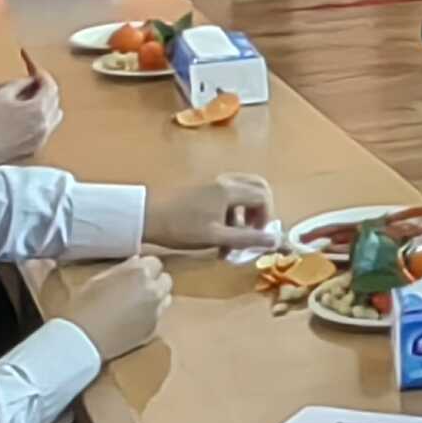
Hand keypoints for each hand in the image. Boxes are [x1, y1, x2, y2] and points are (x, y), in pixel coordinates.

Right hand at [0, 73, 59, 164]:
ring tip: (34, 101)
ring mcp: (42, 137)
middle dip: (47, 90)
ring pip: (54, 116)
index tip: (38, 73)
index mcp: (38, 109)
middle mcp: (45, 124)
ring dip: (48, 105)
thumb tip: (30, 81)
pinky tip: (30, 117)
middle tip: (36, 84)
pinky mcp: (36, 147)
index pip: (50, 87)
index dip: (44, 77)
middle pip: (55, 101)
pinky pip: (47, 129)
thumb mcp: (1, 95)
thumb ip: (19, 84)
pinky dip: (43, 119)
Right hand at [67, 256, 172, 362]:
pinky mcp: (153, 329)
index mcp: (139, 273)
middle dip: (153, 281)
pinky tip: (132, 319)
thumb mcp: (98, 279)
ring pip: (165, 298)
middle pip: (165, 279)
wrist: (82, 340)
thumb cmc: (83, 306)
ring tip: (135, 304)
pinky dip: (150, 315)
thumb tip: (136, 261)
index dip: (144, 268)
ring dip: (155, 297)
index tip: (134, 274)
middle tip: (135, 288)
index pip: (155, 263)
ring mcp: (155, 311)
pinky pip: (158, 316)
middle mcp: (153, 290)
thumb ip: (122, 268)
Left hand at [148, 173, 277, 252]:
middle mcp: (225, 181)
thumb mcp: (216, 237)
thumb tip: (275, 241)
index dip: (266, 217)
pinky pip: (229, 193)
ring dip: (245, 210)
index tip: (256, 236)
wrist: (146, 216)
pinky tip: (219, 228)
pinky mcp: (203, 188)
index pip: (263, 196)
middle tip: (252, 230)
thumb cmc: (181, 228)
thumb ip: (247, 239)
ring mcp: (213, 182)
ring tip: (234, 233)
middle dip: (260, 210)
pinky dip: (233, 208)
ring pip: (243, 190)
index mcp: (230, 190)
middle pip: (257, 187)